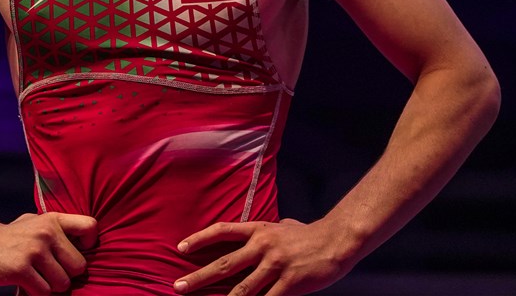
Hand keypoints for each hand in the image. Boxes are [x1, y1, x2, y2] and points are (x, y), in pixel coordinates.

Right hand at [0, 212, 97, 294]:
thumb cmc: (11, 236)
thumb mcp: (35, 222)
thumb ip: (57, 230)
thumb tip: (85, 244)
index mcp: (53, 220)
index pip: (90, 227)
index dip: (89, 245)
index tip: (75, 253)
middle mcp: (47, 233)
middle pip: (79, 266)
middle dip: (66, 275)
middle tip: (50, 272)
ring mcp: (34, 251)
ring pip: (63, 283)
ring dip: (51, 287)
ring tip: (37, 278)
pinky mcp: (21, 269)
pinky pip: (44, 293)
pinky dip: (36, 293)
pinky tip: (26, 284)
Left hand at [173, 219, 350, 295]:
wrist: (337, 240)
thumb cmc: (309, 235)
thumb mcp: (283, 226)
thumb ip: (269, 230)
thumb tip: (261, 230)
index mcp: (259, 230)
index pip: (222, 231)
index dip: (200, 239)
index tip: (181, 248)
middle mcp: (263, 246)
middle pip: (225, 264)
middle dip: (199, 277)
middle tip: (179, 286)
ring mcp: (275, 265)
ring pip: (243, 288)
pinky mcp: (289, 282)